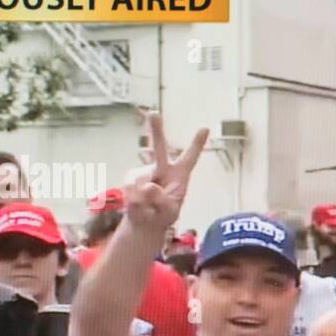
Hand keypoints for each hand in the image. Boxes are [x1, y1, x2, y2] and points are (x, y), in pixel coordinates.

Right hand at [125, 113, 208, 233]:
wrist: (144, 222)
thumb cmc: (162, 215)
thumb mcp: (168, 212)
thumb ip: (161, 201)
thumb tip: (148, 186)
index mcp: (180, 176)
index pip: (190, 158)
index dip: (196, 144)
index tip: (205, 128)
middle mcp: (162, 168)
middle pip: (159, 148)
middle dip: (155, 130)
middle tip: (154, 113)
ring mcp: (145, 172)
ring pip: (140, 181)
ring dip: (142, 198)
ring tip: (148, 207)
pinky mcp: (131, 178)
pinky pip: (130, 189)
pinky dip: (133, 200)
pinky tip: (138, 204)